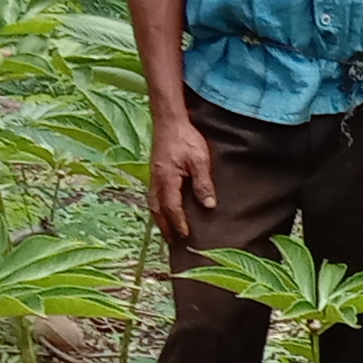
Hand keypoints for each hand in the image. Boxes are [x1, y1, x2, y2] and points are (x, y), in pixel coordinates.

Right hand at [147, 113, 214, 239]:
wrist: (170, 120)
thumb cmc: (186, 138)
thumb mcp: (200, 160)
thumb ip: (203, 183)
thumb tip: (209, 206)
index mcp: (167, 179)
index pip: (172, 207)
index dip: (179, 223)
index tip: (186, 236)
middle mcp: (156, 180)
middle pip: (157, 210)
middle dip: (165, 227)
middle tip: (172, 243)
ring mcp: (153, 175)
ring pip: (153, 203)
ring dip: (159, 219)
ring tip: (167, 232)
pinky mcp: (155, 171)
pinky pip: (153, 195)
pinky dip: (157, 207)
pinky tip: (163, 210)